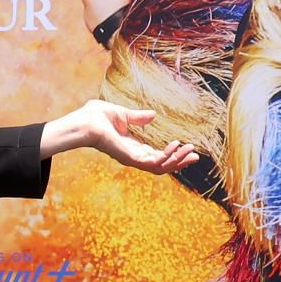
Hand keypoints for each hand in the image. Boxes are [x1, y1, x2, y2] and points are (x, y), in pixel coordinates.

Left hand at [41, 100, 199, 172]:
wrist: (84, 121)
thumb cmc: (97, 116)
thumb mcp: (123, 114)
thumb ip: (138, 117)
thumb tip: (153, 115)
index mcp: (132, 147)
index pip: (157, 155)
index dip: (173, 153)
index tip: (188, 147)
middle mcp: (133, 156)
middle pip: (162, 165)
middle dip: (180, 161)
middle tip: (196, 155)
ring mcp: (132, 159)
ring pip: (160, 167)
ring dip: (177, 160)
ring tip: (191, 151)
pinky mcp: (130, 158)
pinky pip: (153, 163)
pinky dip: (166, 157)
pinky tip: (175, 146)